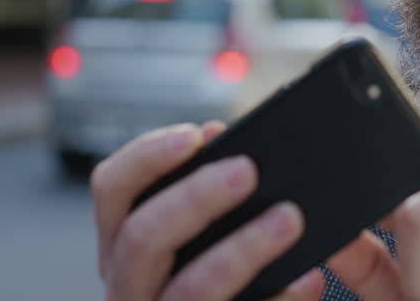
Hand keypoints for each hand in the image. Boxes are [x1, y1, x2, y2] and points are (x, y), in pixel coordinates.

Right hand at [90, 122, 325, 300]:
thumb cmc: (222, 274)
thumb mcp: (203, 232)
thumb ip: (209, 191)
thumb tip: (229, 145)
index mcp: (125, 243)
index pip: (112, 189)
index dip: (147, 156)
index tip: (195, 135)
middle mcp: (129, 285)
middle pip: (142, 236)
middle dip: (195, 197)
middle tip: (248, 170)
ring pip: (190, 288)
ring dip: (243, 249)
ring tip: (288, 219)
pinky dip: (277, 299)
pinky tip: (307, 281)